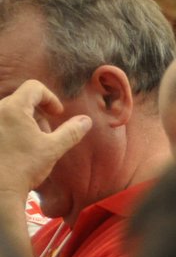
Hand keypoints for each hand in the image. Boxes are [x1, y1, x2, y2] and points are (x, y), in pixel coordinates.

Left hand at [0, 81, 92, 195]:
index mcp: (13, 108)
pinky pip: (2, 124)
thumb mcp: (53, 148)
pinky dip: (13, 131)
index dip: (50, 98)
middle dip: (39, 114)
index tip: (57, 115)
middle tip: (47, 135)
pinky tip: (18, 150)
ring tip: (33, 145)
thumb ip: (71, 131)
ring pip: (10, 113)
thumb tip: (86, 121)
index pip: (34, 88)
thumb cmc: (22, 168)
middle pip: (22, 100)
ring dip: (26, 123)